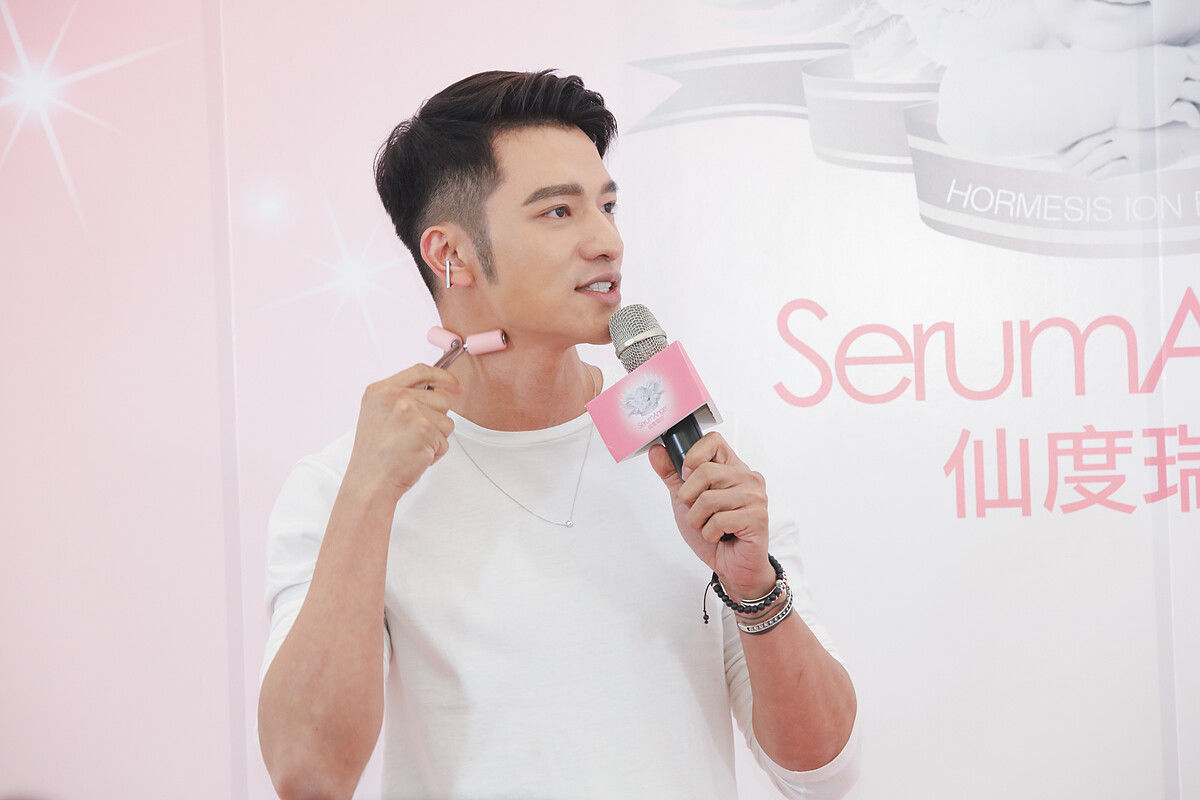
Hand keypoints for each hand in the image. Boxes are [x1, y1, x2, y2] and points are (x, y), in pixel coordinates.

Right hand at [345, 364, 462, 501]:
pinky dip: (435, 453)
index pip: (421, 370)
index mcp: (380, 390)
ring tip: (412, 447)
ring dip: (436, 438)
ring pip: (447, 421)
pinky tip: (415, 457)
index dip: (444, 377)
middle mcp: (394, 396)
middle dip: (437, 420)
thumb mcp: (378, 415)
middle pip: (441, 398)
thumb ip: (402, 399)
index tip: (455, 386)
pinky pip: (445, 440)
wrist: (369, 482)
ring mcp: (410, 411)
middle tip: (415, 437)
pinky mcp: (425, 429)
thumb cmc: (375, 456)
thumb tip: (438, 390)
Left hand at [648, 432, 774, 599]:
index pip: (713, 441)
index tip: (688, 476)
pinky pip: (718, 520)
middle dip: (689, 499)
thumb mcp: (686, 500)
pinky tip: (720, 536)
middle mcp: (747, 477)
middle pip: (704, 471)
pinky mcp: (757, 518)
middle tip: (698, 512)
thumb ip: (672, 475)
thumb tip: (657, 451)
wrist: (732, 566)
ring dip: (698, 520)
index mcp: (732, 467)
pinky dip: (710, 533)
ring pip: (708, 499)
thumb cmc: (713, 532)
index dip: (693, 456)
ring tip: (709, 526)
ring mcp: (755, 497)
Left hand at [1059, 121, 1199, 178]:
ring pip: (1095, 160)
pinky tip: (1090, 177)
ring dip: (1080, 169)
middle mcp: (1121, 131)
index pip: (1087, 132)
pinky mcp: (1140, 161)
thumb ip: (1118, 128)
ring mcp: (1130, 146)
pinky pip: (1112, 170)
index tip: (1056, 151)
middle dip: (1069, 158)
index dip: (1069, 143)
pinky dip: (1096, 175)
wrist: (1190, 130)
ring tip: (1072, 173)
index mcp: (1119, 120)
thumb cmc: (1160, 126)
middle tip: (1058, 165)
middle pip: (1086, 146)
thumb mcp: (1137, 122)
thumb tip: (1097, 137)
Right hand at [1115, 45, 1199, 130]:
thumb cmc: (1112, 73)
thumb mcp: (1139, 57)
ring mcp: (1170, 88)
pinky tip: (1194, 125)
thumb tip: (1148, 50)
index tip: (1198, 80)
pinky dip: (1196, 118)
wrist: (1097, 88)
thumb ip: (1154, 56)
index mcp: (1172, 55)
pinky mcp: (1163, 108)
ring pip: (1199, 94)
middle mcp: (1175, 69)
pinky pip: (1189, 112)